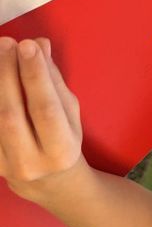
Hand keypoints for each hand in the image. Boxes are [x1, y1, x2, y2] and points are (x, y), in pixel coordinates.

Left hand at [0, 37, 85, 201]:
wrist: (49, 183)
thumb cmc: (63, 141)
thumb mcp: (70, 114)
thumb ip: (54, 81)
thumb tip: (39, 45)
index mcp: (61, 150)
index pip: (45, 109)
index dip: (35, 76)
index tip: (27, 44)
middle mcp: (30, 162)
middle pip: (11, 113)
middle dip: (7, 74)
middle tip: (6, 43)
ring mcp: (4, 165)